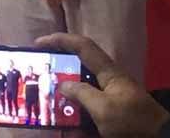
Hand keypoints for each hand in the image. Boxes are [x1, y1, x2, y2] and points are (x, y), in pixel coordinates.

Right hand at [36, 33, 169, 137]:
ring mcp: (110, 98)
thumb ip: (81, 93)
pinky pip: (87, 113)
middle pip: (78, 69)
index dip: (60, 40)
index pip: (82, 46)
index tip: (37, 43)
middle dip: (57, 73)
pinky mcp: (111, 114)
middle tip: (39, 78)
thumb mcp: (103, 108)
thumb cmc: (132, 120)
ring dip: (64, 101)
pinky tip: (66, 129)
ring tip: (47, 106)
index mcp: (109, 72)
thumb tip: (62, 85)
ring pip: (80, 94)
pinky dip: (75, 120)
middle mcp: (108, 81)